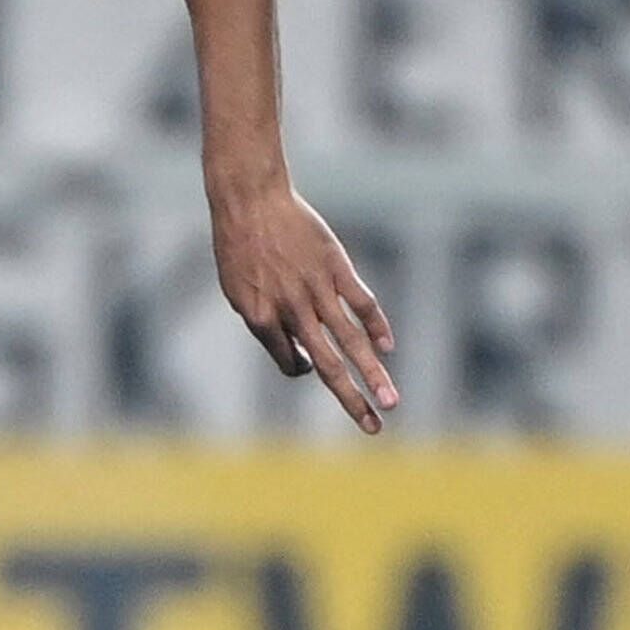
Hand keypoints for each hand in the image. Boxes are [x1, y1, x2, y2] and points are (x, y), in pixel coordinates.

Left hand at [214, 180, 397, 433]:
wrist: (250, 201)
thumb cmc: (240, 249)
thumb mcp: (237, 292)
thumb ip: (266, 326)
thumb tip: (300, 356)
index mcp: (261, 319)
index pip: (291, 363)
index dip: (302, 366)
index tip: (309, 361)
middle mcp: (291, 310)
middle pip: (328, 366)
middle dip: (352, 401)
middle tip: (374, 428)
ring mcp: (316, 289)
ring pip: (352, 341)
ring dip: (373, 375)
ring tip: (392, 401)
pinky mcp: (336, 267)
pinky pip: (363, 302)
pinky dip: (378, 325)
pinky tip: (388, 347)